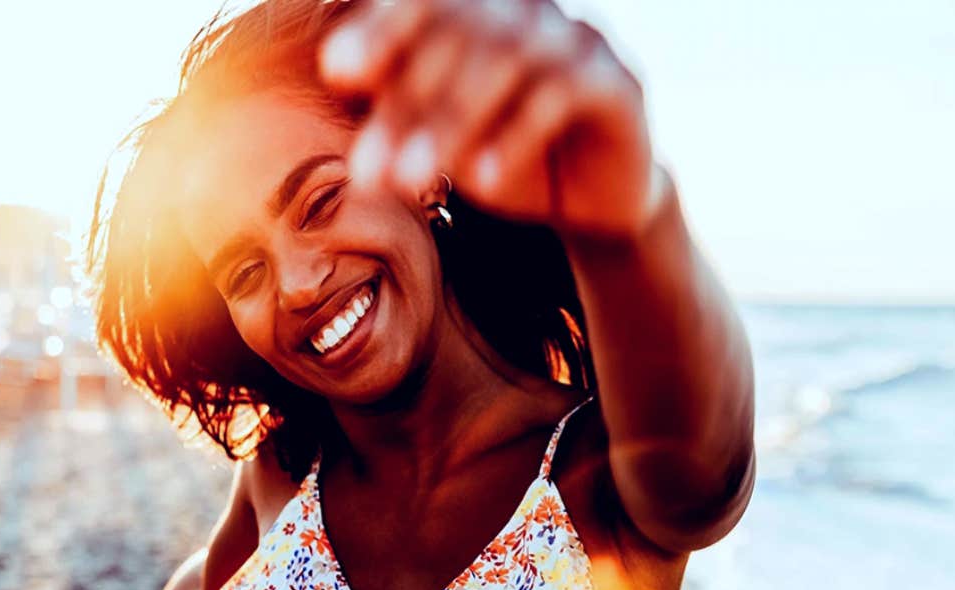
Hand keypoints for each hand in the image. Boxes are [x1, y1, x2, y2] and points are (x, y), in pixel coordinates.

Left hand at [320, 0, 663, 238]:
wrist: (592, 205)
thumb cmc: (504, 157)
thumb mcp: (440, 134)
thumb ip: (398, 103)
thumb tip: (337, 77)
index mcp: (485, 7)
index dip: (382, 27)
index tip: (336, 70)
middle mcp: (532, 7)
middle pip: (462, 32)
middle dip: (406, 101)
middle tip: (366, 167)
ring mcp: (580, 38)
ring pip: (508, 61)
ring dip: (451, 124)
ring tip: (409, 180)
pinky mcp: (619, 83)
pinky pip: (561, 96)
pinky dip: (514, 138)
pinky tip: (482, 183)